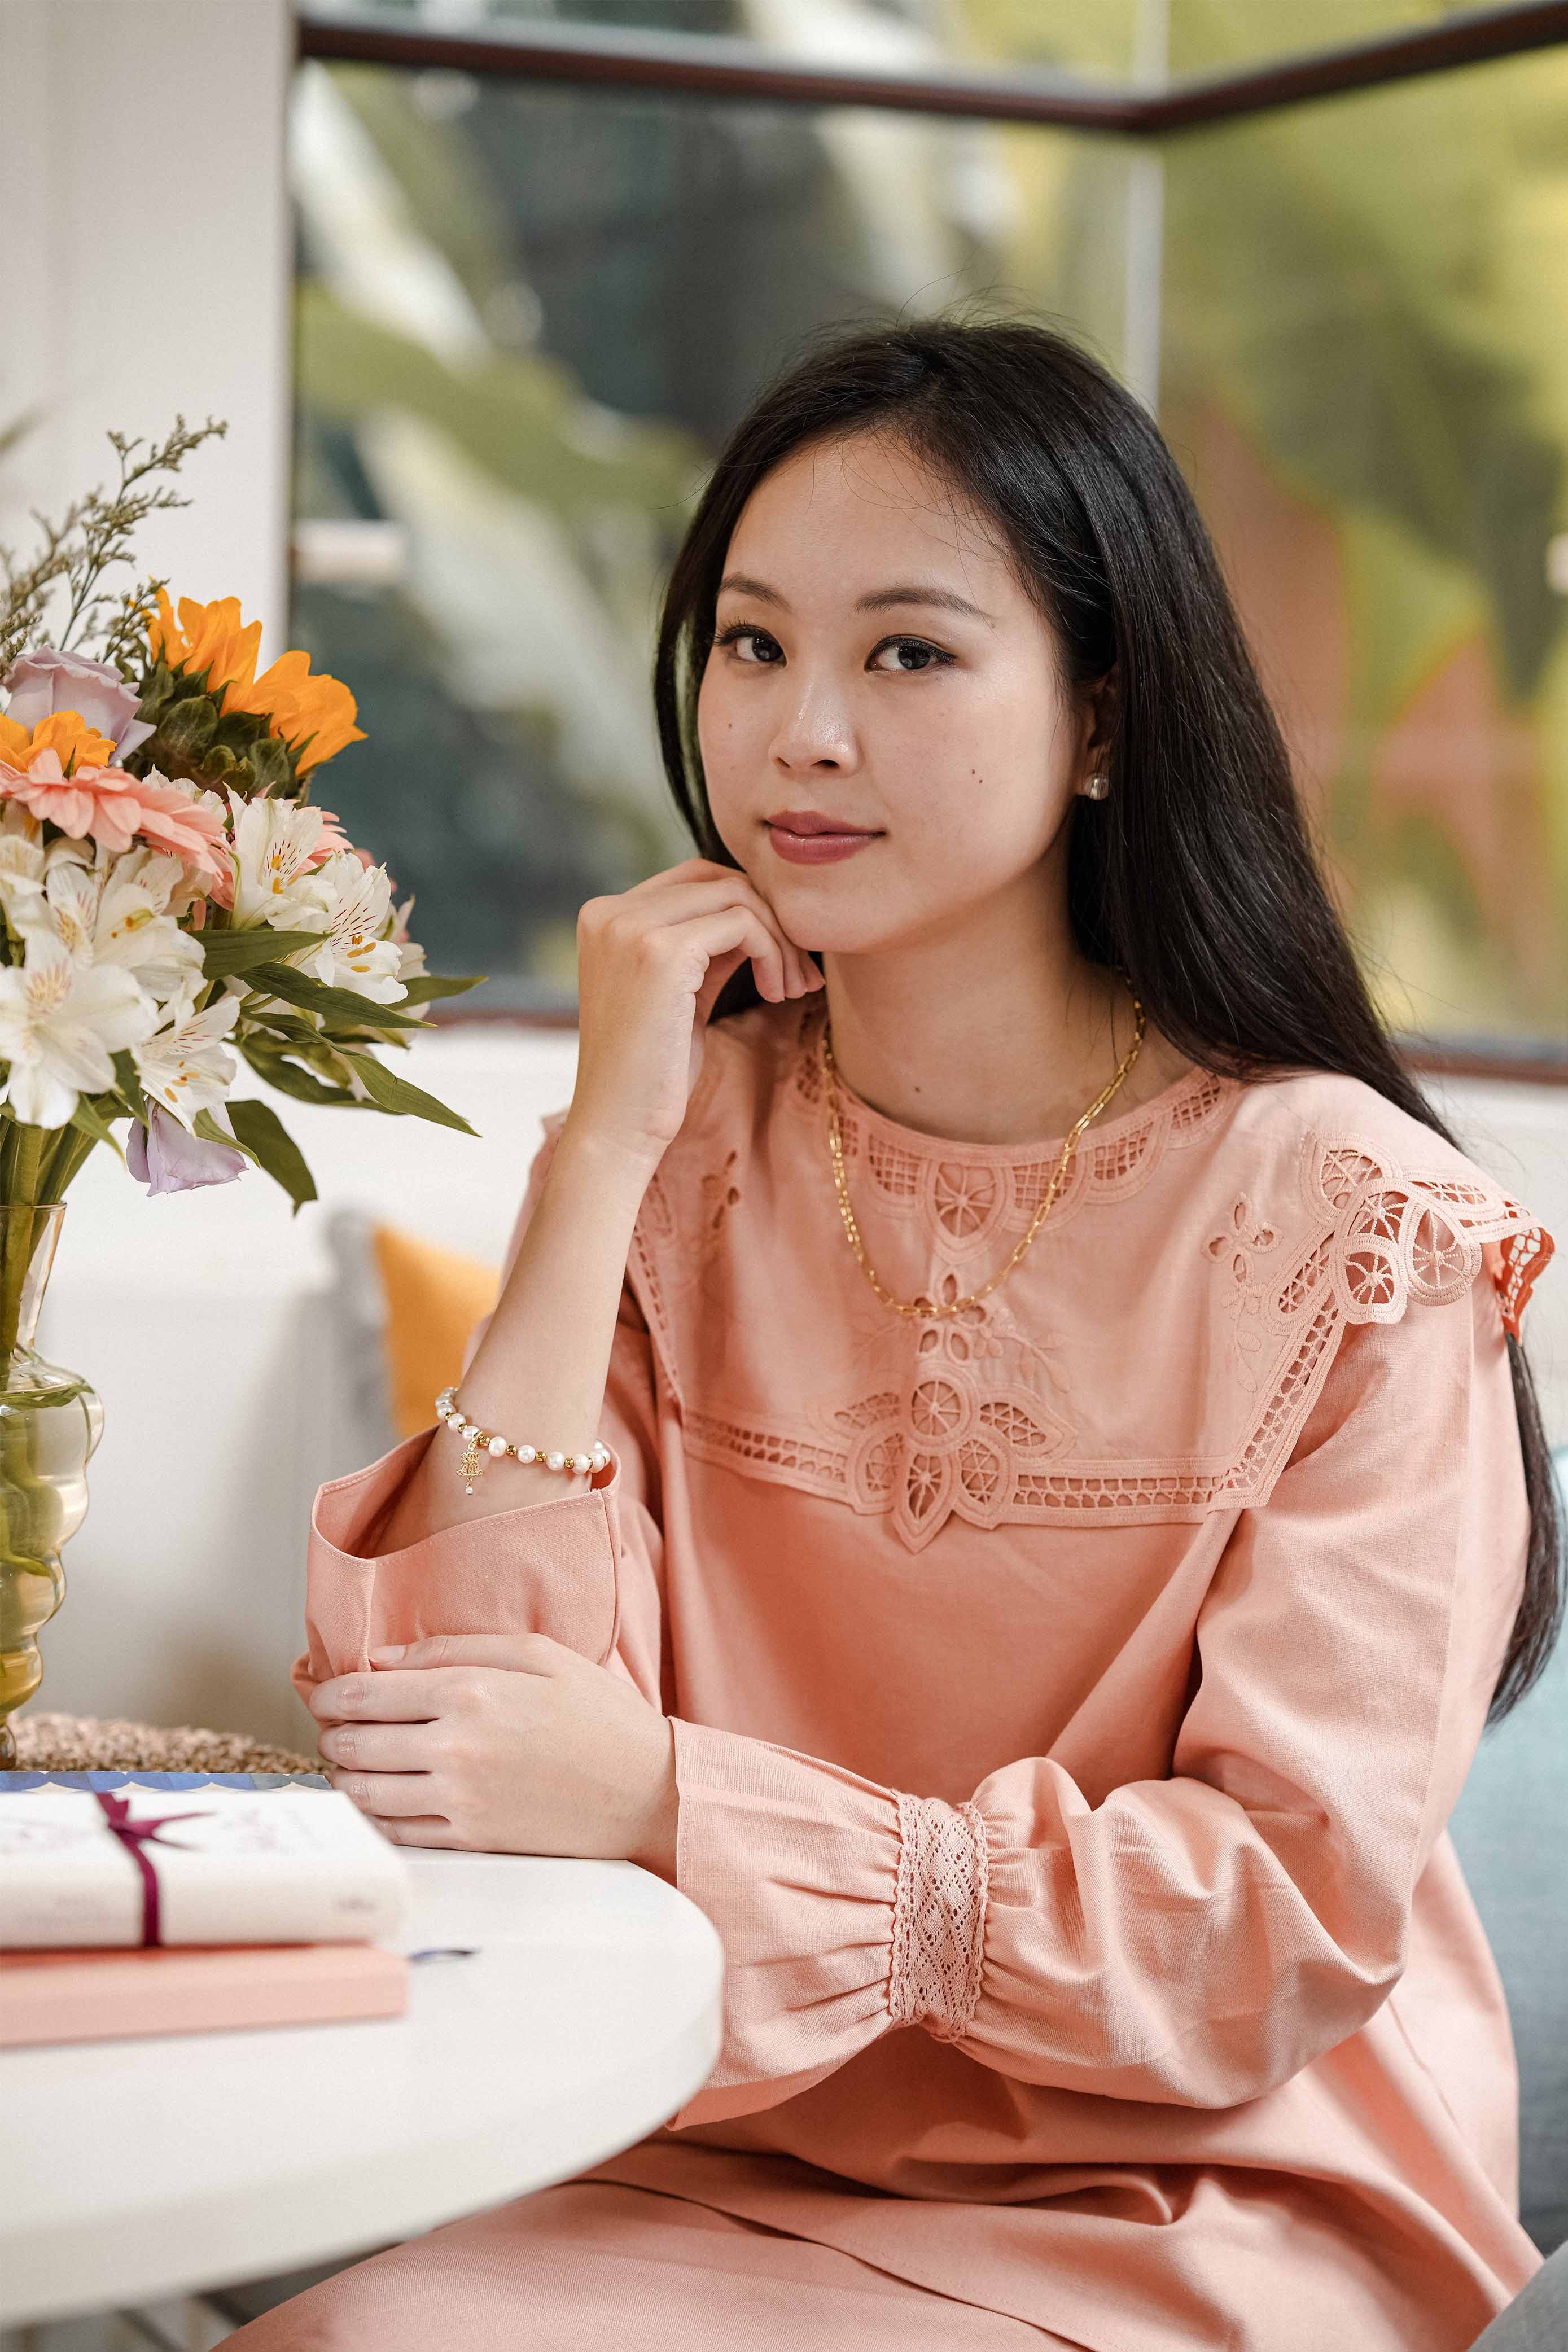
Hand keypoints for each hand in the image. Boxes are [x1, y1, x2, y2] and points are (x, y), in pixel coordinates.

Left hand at [308, 1634, 678, 1878]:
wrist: (648, 1791)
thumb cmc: (600, 1715)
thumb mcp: (539, 1654)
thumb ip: (457, 1648)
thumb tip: (385, 1658)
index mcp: (469, 1693)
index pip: (365, 1693)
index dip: (329, 1693)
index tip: (323, 1692)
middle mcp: (455, 1748)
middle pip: (355, 1743)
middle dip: (331, 1732)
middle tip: (331, 1724)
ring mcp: (459, 1801)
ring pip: (364, 1792)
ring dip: (343, 1775)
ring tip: (346, 1761)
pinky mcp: (470, 1840)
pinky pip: (395, 1831)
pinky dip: (371, 1815)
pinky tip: (374, 1799)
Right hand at [571, 856, 822, 1168]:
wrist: (620, 1126)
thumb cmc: (652, 1072)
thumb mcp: (679, 992)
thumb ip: (705, 946)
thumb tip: (759, 913)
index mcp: (604, 916)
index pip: (694, 878)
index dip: (748, 909)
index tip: (779, 958)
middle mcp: (610, 911)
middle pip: (719, 881)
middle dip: (772, 921)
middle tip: (799, 975)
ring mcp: (630, 927)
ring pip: (736, 897)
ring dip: (780, 940)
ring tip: (791, 988)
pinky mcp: (660, 951)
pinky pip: (743, 924)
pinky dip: (772, 953)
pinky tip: (775, 994)